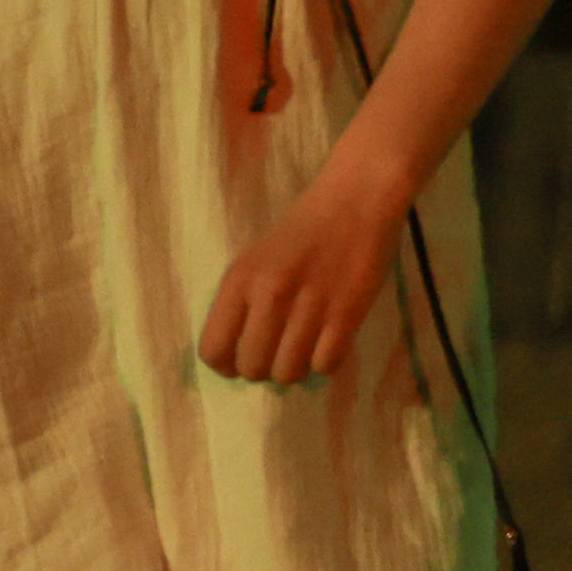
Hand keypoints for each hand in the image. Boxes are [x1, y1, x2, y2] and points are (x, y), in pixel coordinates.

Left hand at [197, 164, 409, 387]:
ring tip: (304, 352)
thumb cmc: (304, 229)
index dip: (226, 365)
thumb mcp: (256, 259)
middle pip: (252, 367)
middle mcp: (270, 294)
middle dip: (263, 370)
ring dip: (294, 370)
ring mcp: (310, 304)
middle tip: (279, 354)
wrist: (357, 198)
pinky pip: (326, 364)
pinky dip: (325, 363)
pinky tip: (329, 345)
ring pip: (288, 372)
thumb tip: (241, 353)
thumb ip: (243, 302)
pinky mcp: (348, 311)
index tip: (241, 360)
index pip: (214, 350)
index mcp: (240, 280)